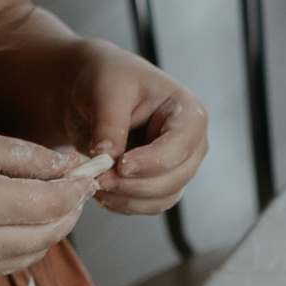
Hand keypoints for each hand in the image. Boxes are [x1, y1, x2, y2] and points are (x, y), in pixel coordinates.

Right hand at [0, 125, 98, 283]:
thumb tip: (71, 166)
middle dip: (69, 211)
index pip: (49, 203)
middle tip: (77, 188)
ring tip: (54, 201)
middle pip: (48, 234)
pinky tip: (27, 219)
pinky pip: (12, 263)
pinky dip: (28, 243)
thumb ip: (26, 157)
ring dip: (51, 229)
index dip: (75, 190)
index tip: (87, 175)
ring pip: (34, 253)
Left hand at [63, 41, 207, 214]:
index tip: (120, 165)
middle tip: (99, 178)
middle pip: (174, 179)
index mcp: (188, 113)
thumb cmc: (108, 79)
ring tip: (96, 183)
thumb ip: (109, 123)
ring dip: (127, 199)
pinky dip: (124, 204)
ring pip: (161, 198)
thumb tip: (107, 157)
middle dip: (135, 184)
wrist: (94, 92)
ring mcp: (178, 168)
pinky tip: (103, 191)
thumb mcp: (105, 89)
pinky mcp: (160, 184)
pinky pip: (148, 205)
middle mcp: (191, 145)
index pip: (180, 146)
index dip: (152, 161)